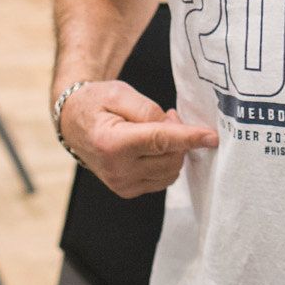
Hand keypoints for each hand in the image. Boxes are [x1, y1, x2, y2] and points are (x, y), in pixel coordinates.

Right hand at [60, 80, 217, 197]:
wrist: (73, 123)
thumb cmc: (96, 103)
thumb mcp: (119, 93)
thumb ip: (148, 110)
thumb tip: (174, 128)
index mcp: (111, 144)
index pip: (160, 141)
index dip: (189, 138)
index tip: (211, 136)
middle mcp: (117, 170)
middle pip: (170, 158)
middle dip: (180, 138)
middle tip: (169, 116)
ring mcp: (122, 185)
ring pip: (170, 172)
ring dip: (174, 151)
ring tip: (158, 129)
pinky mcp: (128, 191)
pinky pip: (162, 179)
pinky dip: (167, 162)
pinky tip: (155, 146)